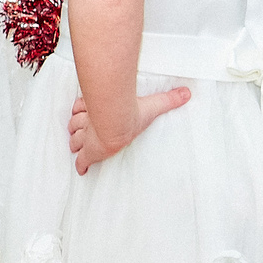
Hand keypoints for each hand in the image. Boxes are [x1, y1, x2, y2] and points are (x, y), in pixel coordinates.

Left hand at [66, 87, 190, 174]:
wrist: (116, 124)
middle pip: (75, 125)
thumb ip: (168, 99)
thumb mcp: (152, 105)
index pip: (83, 110)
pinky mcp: (89, 154)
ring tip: (84, 142)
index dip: (81, 112)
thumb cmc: (129, 113)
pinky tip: (82, 169)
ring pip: (74, 140)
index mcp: (100, 112)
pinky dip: (81, 165)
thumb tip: (187, 92)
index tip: (84, 114)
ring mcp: (87, 139)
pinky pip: (81, 162)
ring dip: (77, 140)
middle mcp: (91, 125)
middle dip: (77, 127)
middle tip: (83, 129)